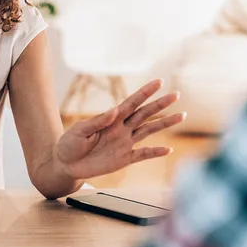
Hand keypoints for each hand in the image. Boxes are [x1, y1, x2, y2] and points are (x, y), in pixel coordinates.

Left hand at [55, 79, 184, 180]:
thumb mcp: (79, 130)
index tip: (158, 82)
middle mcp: (121, 128)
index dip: (145, 92)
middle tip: (176, 95)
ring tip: (181, 116)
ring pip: (149, 130)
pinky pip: (143, 154)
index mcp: (111, 119)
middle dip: (160, 104)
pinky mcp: (124, 159)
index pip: (131, 102)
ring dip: (164, 123)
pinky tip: (168, 150)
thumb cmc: (69, 144)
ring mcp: (124, 143)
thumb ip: (97, 121)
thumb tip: (115, 109)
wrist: (65, 164)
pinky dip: (155, 152)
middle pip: (144, 113)